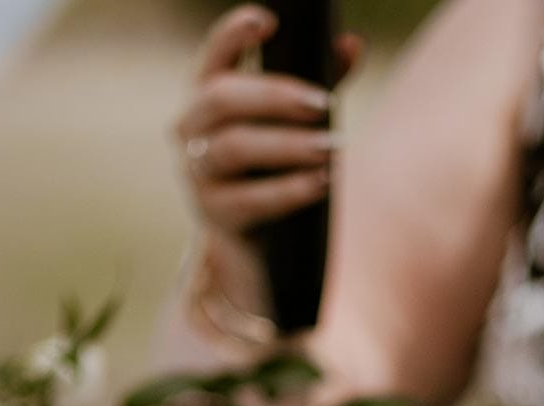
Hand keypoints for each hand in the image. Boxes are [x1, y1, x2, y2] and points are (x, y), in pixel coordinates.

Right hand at [175, 6, 362, 307]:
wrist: (254, 245)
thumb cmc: (275, 168)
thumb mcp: (295, 123)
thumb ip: (320, 82)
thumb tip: (351, 45)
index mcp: (208, 96)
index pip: (213, 56)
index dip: (232, 35)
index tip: (267, 21)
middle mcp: (192, 129)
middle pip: (221, 98)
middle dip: (274, 95)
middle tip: (324, 104)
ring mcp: (197, 174)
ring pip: (235, 148)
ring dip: (288, 145)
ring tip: (332, 148)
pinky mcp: (215, 215)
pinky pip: (250, 199)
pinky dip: (290, 189)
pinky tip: (322, 182)